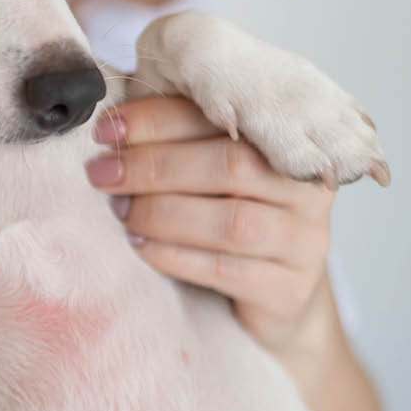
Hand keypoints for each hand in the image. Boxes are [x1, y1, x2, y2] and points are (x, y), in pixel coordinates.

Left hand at [85, 96, 334, 350]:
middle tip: (103, 174)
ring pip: (232, 221)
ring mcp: (305, 241)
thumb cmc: (231, 214)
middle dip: (155, 166)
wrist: (276, 292)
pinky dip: (175, 255)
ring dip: (163, 213)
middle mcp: (307, 188)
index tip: (108, 129)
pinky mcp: (289, 289)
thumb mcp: (213, 170)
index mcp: (289, 142)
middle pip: (231, 166)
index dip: (159, 119)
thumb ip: (181, 140)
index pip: (224, 118)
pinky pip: (226, 269)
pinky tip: (141, 247)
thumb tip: (113, 124)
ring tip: (122, 212)